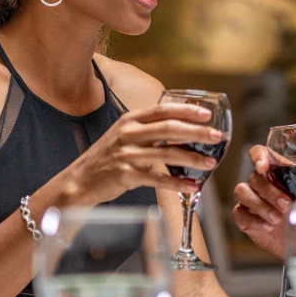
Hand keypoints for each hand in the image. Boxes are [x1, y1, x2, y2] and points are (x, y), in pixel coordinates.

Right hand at [54, 103, 222, 205]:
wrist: (79, 181)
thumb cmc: (106, 158)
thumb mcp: (124, 136)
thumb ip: (149, 130)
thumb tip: (183, 129)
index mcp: (130, 120)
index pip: (163, 110)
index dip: (186, 111)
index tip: (207, 114)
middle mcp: (128, 133)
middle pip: (169, 129)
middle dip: (197, 132)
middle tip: (217, 136)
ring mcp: (126, 154)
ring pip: (167, 154)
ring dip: (192, 159)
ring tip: (211, 163)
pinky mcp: (125, 175)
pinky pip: (158, 179)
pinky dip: (178, 183)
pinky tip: (193, 186)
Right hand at [231, 144, 295, 257]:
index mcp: (278, 170)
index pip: (259, 153)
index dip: (258, 156)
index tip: (263, 166)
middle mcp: (262, 183)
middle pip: (254, 177)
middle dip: (270, 192)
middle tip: (287, 205)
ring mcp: (252, 200)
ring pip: (243, 192)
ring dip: (260, 205)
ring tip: (278, 219)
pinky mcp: (246, 218)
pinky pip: (240, 214)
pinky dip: (254, 220)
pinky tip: (268, 227)